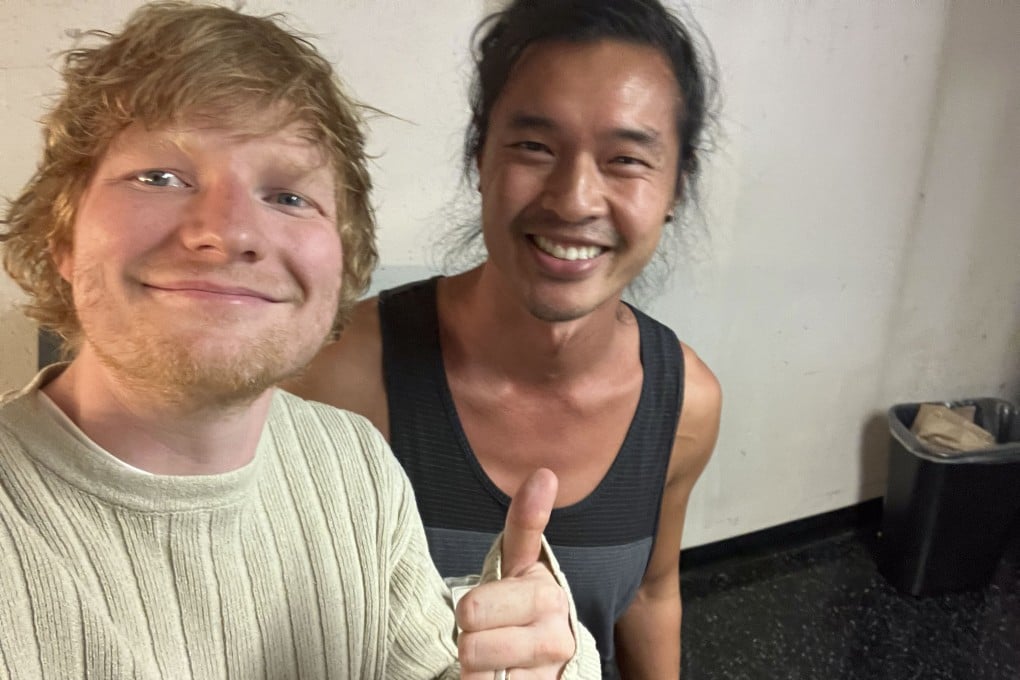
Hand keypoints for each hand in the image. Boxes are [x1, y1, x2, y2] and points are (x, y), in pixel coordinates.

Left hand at [456, 468, 574, 678]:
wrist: (548, 656)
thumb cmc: (521, 603)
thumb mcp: (519, 561)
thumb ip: (526, 522)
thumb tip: (546, 474)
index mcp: (546, 594)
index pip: (478, 607)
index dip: (468, 609)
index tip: (471, 611)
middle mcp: (555, 636)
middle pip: (472, 638)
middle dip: (465, 638)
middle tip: (479, 633)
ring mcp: (548, 672)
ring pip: (477, 671)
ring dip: (471, 669)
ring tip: (486, 658)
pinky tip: (493, 679)